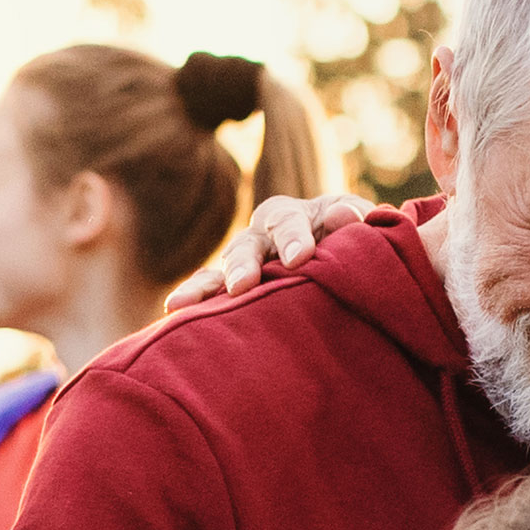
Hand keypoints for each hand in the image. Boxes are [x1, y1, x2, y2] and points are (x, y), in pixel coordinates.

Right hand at [165, 191, 375, 308]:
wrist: (344, 259)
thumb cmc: (352, 237)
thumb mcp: (357, 221)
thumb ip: (354, 217)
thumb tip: (345, 218)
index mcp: (289, 215)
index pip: (287, 222)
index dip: (292, 238)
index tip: (299, 258)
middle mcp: (259, 237)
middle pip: (245, 246)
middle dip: (242, 265)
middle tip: (242, 284)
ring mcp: (243, 265)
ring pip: (219, 271)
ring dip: (204, 287)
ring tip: (182, 304)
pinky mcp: (234, 293)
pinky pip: (210, 296)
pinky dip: (194, 301)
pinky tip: (172, 314)